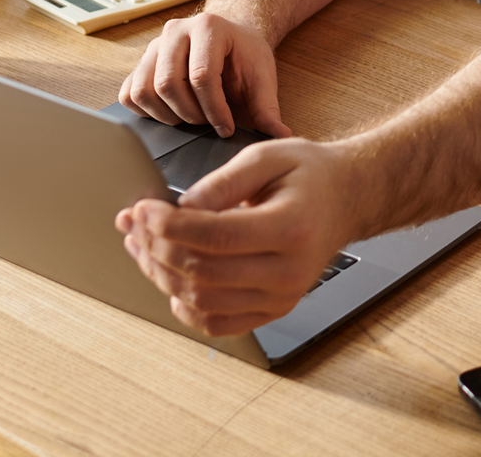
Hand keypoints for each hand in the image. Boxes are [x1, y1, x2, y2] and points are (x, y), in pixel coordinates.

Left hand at [115, 139, 358, 335]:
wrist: (344, 200)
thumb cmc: (309, 175)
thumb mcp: (268, 156)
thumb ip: (222, 182)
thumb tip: (180, 209)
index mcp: (291, 228)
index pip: (216, 237)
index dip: (169, 226)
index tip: (143, 208)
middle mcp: (288, 272)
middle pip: (202, 273)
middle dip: (156, 247)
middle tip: (135, 223)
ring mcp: (282, 298)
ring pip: (202, 302)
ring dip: (161, 275)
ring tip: (142, 246)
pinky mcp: (273, 310)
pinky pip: (216, 323)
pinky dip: (184, 305)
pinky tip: (169, 277)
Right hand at [119, 10, 289, 137]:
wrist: (232, 36)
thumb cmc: (246, 55)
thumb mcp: (263, 77)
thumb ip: (268, 106)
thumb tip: (280, 136)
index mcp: (208, 27)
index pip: (201, 76)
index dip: (214, 110)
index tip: (226, 128)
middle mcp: (175, 31)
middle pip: (167, 84)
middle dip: (190, 114)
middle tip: (208, 123)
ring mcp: (154, 45)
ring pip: (144, 90)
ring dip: (167, 115)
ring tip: (191, 117)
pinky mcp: (140, 62)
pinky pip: (129, 93)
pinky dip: (146, 111)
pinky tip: (170, 113)